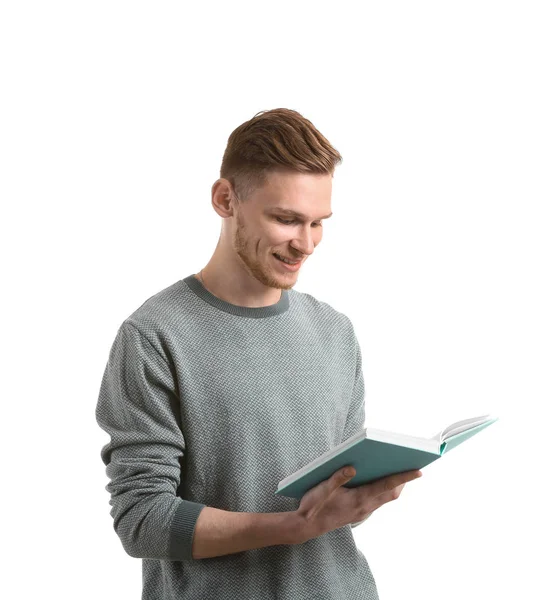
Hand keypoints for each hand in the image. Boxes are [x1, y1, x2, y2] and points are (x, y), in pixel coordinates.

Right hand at [293, 466, 421, 543]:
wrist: (306, 527)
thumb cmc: (313, 507)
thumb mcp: (322, 489)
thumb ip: (337, 478)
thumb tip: (352, 466)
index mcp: (359, 500)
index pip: (386, 486)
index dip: (403, 478)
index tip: (418, 471)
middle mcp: (365, 507)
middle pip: (391, 493)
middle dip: (403, 480)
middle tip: (411, 463)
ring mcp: (363, 511)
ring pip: (385, 497)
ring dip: (394, 485)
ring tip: (398, 468)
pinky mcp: (359, 512)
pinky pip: (377, 499)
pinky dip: (383, 489)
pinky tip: (377, 478)